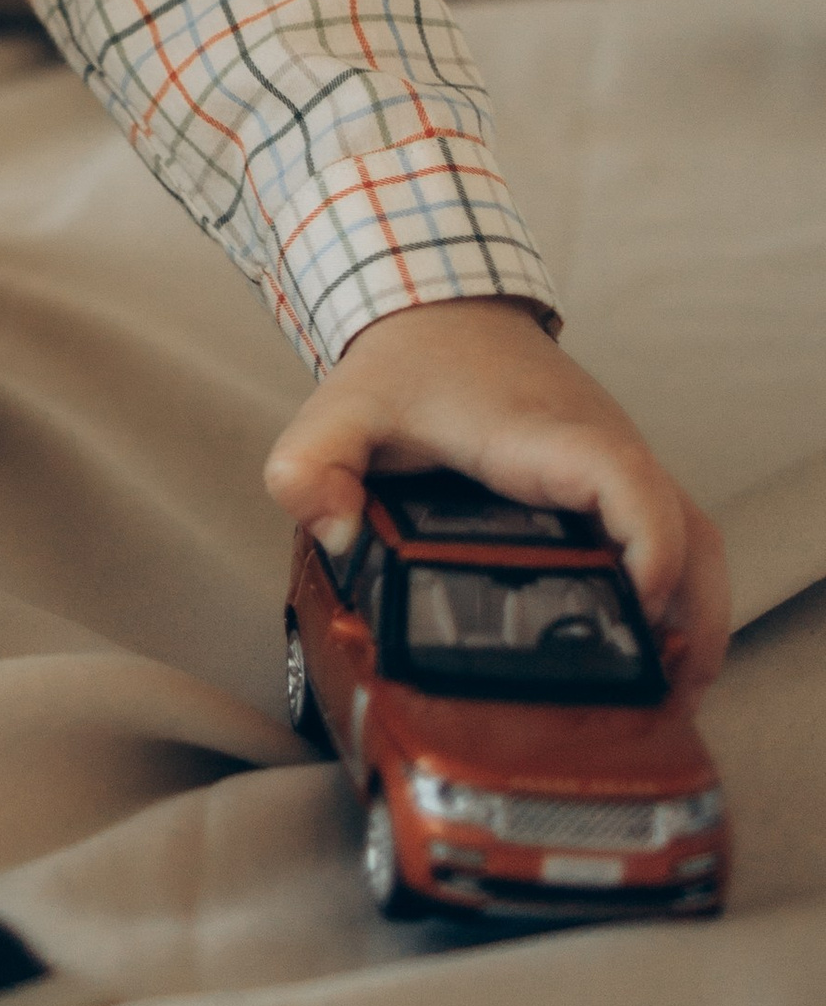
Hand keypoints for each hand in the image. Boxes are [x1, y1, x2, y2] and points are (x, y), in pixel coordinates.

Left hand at [264, 299, 730, 698]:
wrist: (441, 308)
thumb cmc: (401, 366)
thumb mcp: (339, 411)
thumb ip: (311, 467)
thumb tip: (338, 537)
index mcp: (540, 433)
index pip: (621, 478)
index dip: (647, 542)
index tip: (641, 604)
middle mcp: (599, 445)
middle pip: (685, 526)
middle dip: (689, 613)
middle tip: (663, 696)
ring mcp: (618, 461)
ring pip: (692, 536)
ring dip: (694, 613)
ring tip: (668, 696)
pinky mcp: (618, 478)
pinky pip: (672, 534)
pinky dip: (679, 593)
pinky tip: (655, 653)